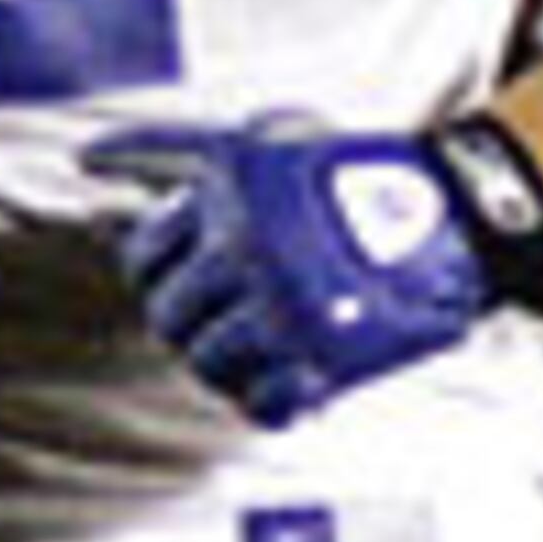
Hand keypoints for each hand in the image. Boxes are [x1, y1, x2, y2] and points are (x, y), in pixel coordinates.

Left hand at [108, 121, 521, 426]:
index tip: (187, 274)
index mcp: (226, 198)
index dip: (158, 272)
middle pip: (171, 319)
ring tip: (260, 342)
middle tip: (228, 313)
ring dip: (229, 360)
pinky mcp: (326, 355)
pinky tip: (287, 374)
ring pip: (210, 364)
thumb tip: (91, 158)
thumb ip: (172, 149)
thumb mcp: (259, 138)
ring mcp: (284, 308)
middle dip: (191, 320)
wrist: (451, 209)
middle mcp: (247, 252)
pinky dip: (269, 397)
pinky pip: (262, 402)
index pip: (145, 258)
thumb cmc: (350, 168)